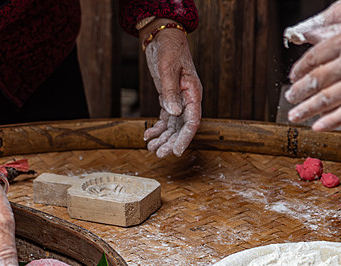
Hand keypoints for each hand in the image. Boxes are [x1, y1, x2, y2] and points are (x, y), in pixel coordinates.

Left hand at [142, 21, 202, 157]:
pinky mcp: (169, 98)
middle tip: (159, 154)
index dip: (185, 138)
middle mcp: (188, 99)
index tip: (176, 151)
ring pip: (173, 126)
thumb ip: (170, 92)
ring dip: (162, 138)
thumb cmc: (169, 49)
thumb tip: (174, 114)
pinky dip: (157, 128)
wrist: (163, 37)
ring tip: (151, 147)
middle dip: (170, 142)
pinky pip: (165, 118)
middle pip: (182, 127)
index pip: (193, 121)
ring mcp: (179, 100)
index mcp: (193, 93)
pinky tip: (147, 135)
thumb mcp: (168, 69)